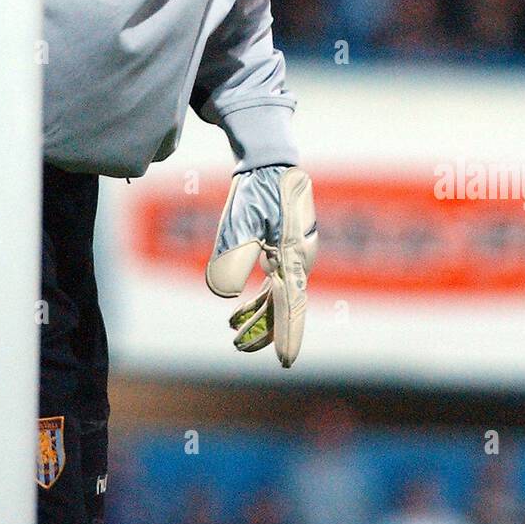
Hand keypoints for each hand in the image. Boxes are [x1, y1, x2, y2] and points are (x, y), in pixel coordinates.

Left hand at [205, 165, 317, 367]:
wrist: (269, 161)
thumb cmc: (257, 188)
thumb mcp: (242, 220)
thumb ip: (235, 255)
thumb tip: (225, 292)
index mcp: (294, 254)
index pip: (292, 303)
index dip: (288, 334)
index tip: (286, 362)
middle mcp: (299, 259)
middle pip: (285, 304)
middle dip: (265, 331)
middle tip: (238, 348)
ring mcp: (293, 256)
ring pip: (279, 297)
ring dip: (258, 317)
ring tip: (233, 337)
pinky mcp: (284, 251)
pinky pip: (274, 284)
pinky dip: (258, 301)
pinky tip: (237, 314)